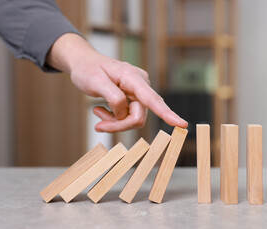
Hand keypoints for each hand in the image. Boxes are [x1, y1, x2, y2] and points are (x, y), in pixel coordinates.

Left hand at [46, 33, 187, 132]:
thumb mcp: (95, 82)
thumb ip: (113, 97)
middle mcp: (140, 85)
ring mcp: (138, 93)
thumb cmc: (88, 69)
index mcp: (133, 78)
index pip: (152, 99)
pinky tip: (102, 110)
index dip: (167, 113)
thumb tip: (125, 113)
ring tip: (98, 111)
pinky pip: (128, 116)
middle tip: (98, 125)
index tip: (182, 124)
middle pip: (138, 116)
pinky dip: (114, 118)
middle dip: (118, 124)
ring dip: (115, 121)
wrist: (84, 63)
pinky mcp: (134, 98)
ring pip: (133, 119)